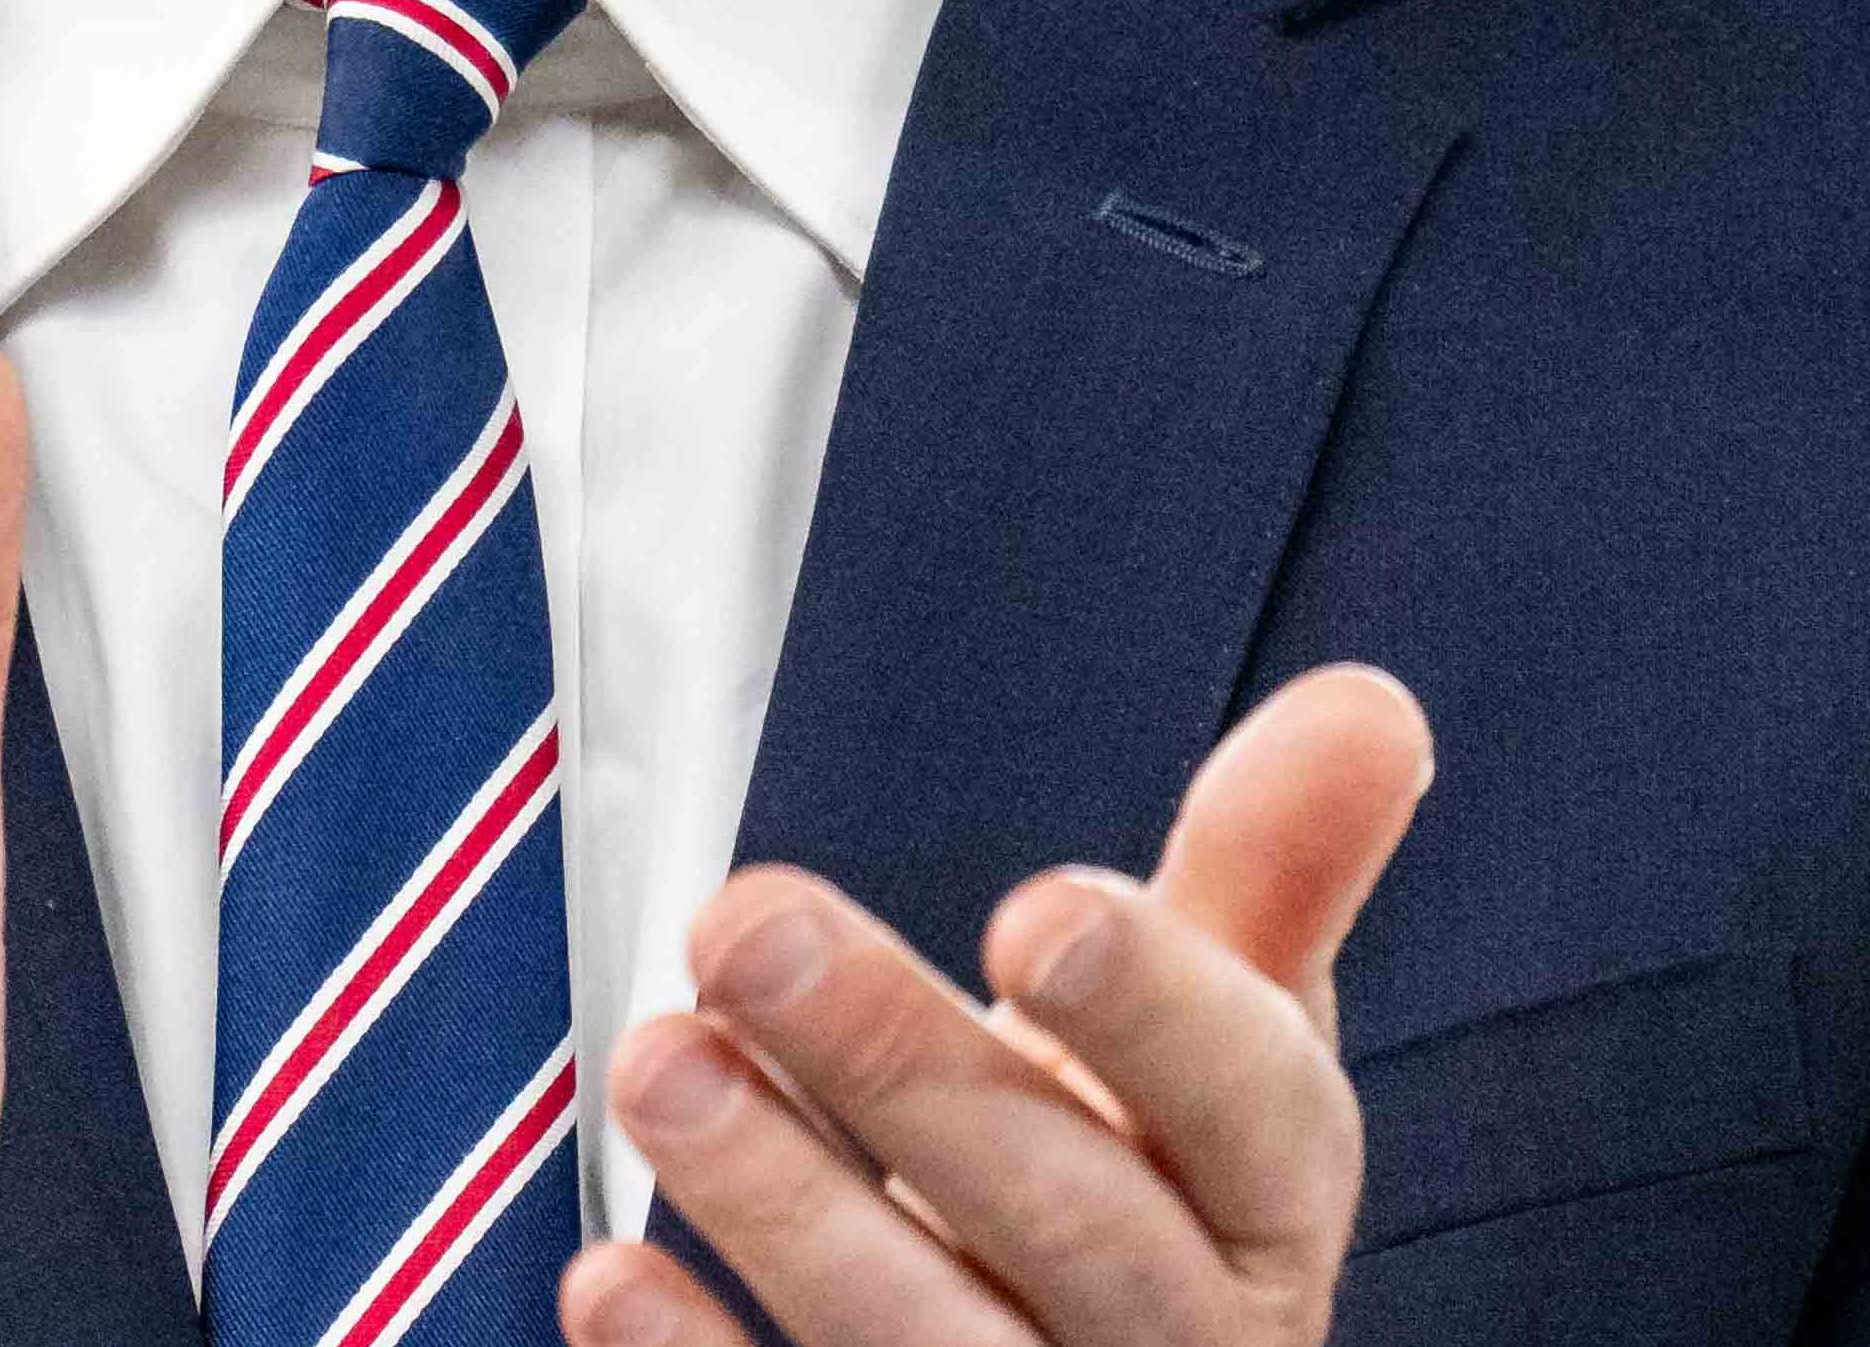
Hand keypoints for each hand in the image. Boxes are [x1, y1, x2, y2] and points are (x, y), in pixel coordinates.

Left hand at [562, 661, 1432, 1346]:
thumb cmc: (1148, 1182)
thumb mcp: (1223, 1035)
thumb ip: (1271, 869)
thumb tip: (1372, 702)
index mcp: (1265, 1208)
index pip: (1252, 1111)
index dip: (1153, 1014)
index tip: (1039, 910)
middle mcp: (1181, 1346)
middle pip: (1063, 1218)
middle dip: (900, 1066)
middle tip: (745, 922)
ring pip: (928, 1346)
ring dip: (783, 1207)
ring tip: (661, 1058)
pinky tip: (612, 1279)